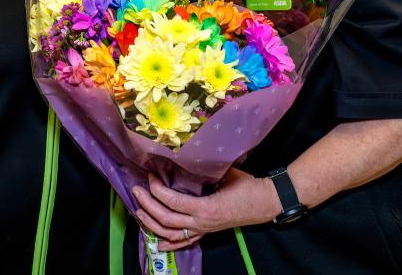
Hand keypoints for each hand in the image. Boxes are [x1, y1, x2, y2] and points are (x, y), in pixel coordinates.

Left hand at [132, 168, 279, 251]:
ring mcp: (204, 229)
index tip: (150, 175)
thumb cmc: (247, 185)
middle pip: (166, 219)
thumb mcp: (225, 172)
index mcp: (206, 207)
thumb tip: (183, 157)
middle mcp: (202, 222)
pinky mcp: (207, 232)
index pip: (173, 202)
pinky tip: (157, 244)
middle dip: (147, 205)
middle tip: (135, 190)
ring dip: (152, 224)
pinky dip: (169, 244)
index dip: (158, 189)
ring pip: (171, 233)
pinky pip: (185, 241)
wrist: (266, 202)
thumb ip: (203, 169)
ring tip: (138, 211)